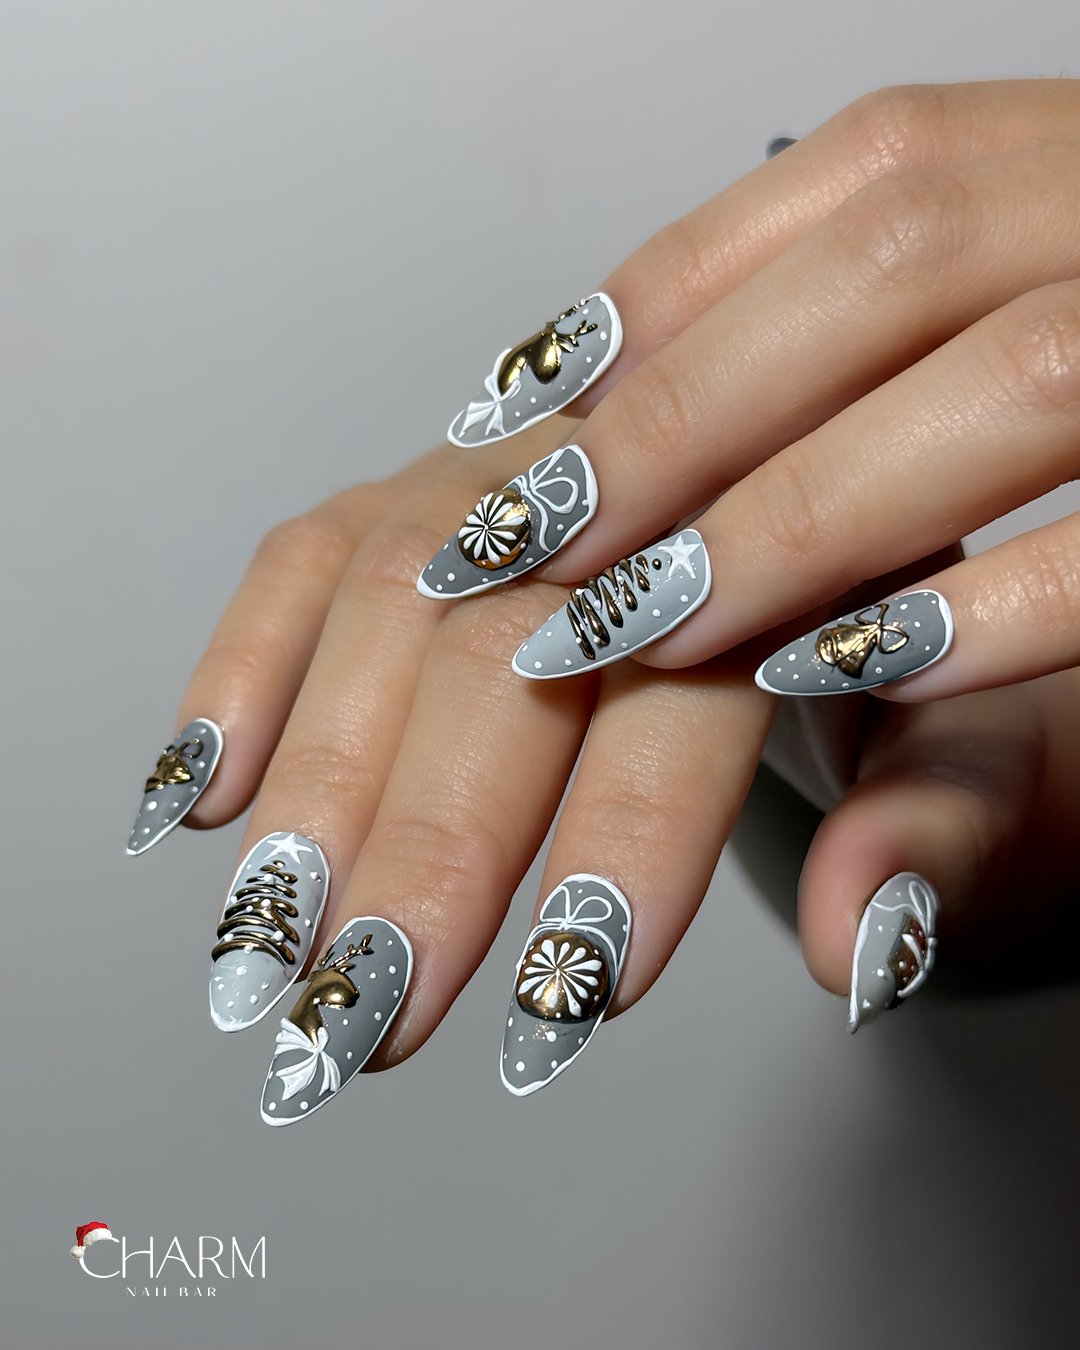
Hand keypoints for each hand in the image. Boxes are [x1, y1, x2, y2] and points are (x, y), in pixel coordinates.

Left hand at [437, 80, 1079, 699]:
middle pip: (909, 254)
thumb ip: (794, 372)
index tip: (529, 404)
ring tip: (655, 618)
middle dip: (697, 410)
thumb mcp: (937, 393)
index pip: (868, 170)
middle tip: (544, 540)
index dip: (680, 284)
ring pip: (1020, 374)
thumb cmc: (1064, 485)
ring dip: (804, 515)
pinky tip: (851, 664)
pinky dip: (989, 606)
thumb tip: (549, 395)